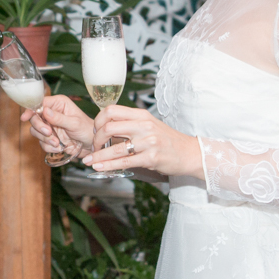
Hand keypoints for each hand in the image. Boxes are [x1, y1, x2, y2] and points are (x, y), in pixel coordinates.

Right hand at [23, 95, 94, 152]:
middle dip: (40, 127)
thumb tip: (45, 111)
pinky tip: (59, 147)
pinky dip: (48, 146)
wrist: (92, 146)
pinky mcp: (49, 137)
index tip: (25, 117)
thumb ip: (59, 118)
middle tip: (49, 133)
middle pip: (34, 117)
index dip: (31, 109)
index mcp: (58, 104)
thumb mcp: (75, 123)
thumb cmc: (87, 130)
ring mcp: (49, 125)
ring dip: (45, 139)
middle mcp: (51, 113)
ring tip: (57, 143)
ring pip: (36, 131)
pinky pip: (41, 142)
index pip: (39, 103)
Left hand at [83, 105, 202, 178]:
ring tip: (89, 162)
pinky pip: (124, 162)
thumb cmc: (166, 140)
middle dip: (96, 139)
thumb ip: (129, 125)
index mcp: (141, 115)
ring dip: (98, 156)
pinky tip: (100, 167)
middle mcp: (144, 125)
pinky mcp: (151, 158)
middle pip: (108, 127)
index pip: (111, 110)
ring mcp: (148, 142)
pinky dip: (108, 165)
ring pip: (115, 148)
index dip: (98, 120)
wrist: (190, 153)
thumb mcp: (149, 125)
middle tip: (93, 148)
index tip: (95, 130)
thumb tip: (104, 130)